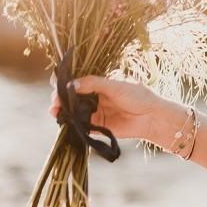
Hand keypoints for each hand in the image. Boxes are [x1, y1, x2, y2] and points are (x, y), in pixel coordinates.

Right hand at [46, 74, 163, 140]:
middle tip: (55, 102)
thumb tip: (71, 84)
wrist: (152, 117)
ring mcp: (94, 111)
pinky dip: (72, 124)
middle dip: (60, 98)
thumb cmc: (137, 96)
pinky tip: (65, 121)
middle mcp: (93, 97)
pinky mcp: (97, 126)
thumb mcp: (114, 85)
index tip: (56, 86)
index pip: (75, 81)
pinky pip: (80, 125)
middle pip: (70, 97)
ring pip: (72, 111)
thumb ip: (93, 83)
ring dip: (62, 111)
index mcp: (97, 83)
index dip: (64, 83)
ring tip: (56, 112)